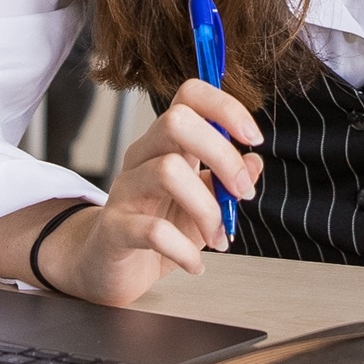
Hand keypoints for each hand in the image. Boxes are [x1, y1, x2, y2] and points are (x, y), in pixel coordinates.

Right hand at [38, 80, 266, 304]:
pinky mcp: (114, 228)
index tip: (253, 138)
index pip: (189, 96)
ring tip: (219, 238)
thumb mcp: (202, 203)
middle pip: (176, 121)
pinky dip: (185, 250)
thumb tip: (255, 162)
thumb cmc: (156, 228)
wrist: (108, 267)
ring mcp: (124, 189)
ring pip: (167, 171)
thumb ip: (226, 183)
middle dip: (222, 155)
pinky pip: (153, 231)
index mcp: (166, 144)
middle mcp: (142, 157)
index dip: (225, 107)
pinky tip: (195, 264)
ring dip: (208, 209)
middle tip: (243, 192)